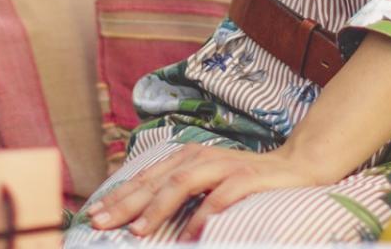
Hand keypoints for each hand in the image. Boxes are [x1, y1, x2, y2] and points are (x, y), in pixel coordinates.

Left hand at [85, 142, 338, 239]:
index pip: (145, 178)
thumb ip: (178, 191)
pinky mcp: (248, 178)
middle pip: (156, 180)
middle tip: (102, 223)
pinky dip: (202, 215)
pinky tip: (189, 234)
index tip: (93, 215)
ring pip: (183, 184)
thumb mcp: (206, 181)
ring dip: (158, 208)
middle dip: (126, 203)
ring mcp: (225, 166)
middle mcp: (202, 157)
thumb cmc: (244, 179)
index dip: (118, 196)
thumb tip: (139, 216)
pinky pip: (220, 197)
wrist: (297, 166)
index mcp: (187, 157)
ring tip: (138, 231)